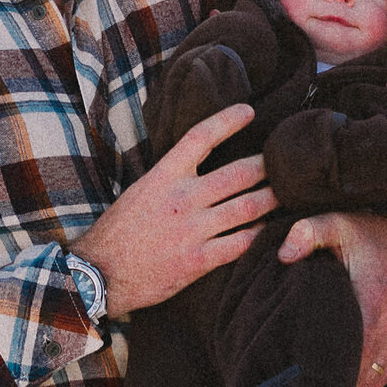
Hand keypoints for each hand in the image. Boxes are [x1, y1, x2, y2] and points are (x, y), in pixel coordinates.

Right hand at [76, 106, 272, 317]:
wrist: (100, 274)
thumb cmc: (119, 231)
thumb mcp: (140, 190)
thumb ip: (171, 176)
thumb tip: (199, 161)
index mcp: (163, 176)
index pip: (201, 136)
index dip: (228, 120)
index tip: (249, 112)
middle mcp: (182, 198)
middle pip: (238, 173)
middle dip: (266, 166)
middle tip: (284, 162)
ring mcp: (192, 230)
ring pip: (247, 207)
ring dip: (272, 199)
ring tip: (287, 192)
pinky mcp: (199, 261)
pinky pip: (241, 244)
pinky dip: (260, 235)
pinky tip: (271, 231)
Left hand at [276, 211, 386, 386]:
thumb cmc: (365, 234)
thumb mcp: (335, 223)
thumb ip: (308, 232)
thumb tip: (284, 254)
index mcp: (374, 301)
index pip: (347, 349)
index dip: (321, 363)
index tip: (296, 367)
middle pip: (358, 371)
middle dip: (331, 379)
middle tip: (299, 382)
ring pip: (372, 377)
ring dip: (347, 381)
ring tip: (316, 382)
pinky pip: (382, 372)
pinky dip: (362, 378)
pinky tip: (340, 376)